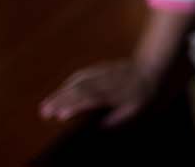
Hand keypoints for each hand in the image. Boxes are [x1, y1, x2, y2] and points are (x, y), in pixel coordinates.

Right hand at [39, 58, 158, 125]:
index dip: (76, 106)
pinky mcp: (98, 68)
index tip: (61, 115)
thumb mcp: (137, 108)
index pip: (92, 98)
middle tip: (44, 112)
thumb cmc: (143, 93)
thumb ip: (119, 118)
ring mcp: (101, 72)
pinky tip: (58, 92)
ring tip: (45, 105)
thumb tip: (101, 126)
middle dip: (60, 100)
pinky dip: (67, 84)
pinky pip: (80, 75)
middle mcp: (106, 80)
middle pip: (80, 89)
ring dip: (60, 92)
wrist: (150, 68)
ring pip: (78, 81)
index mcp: (116, 91)